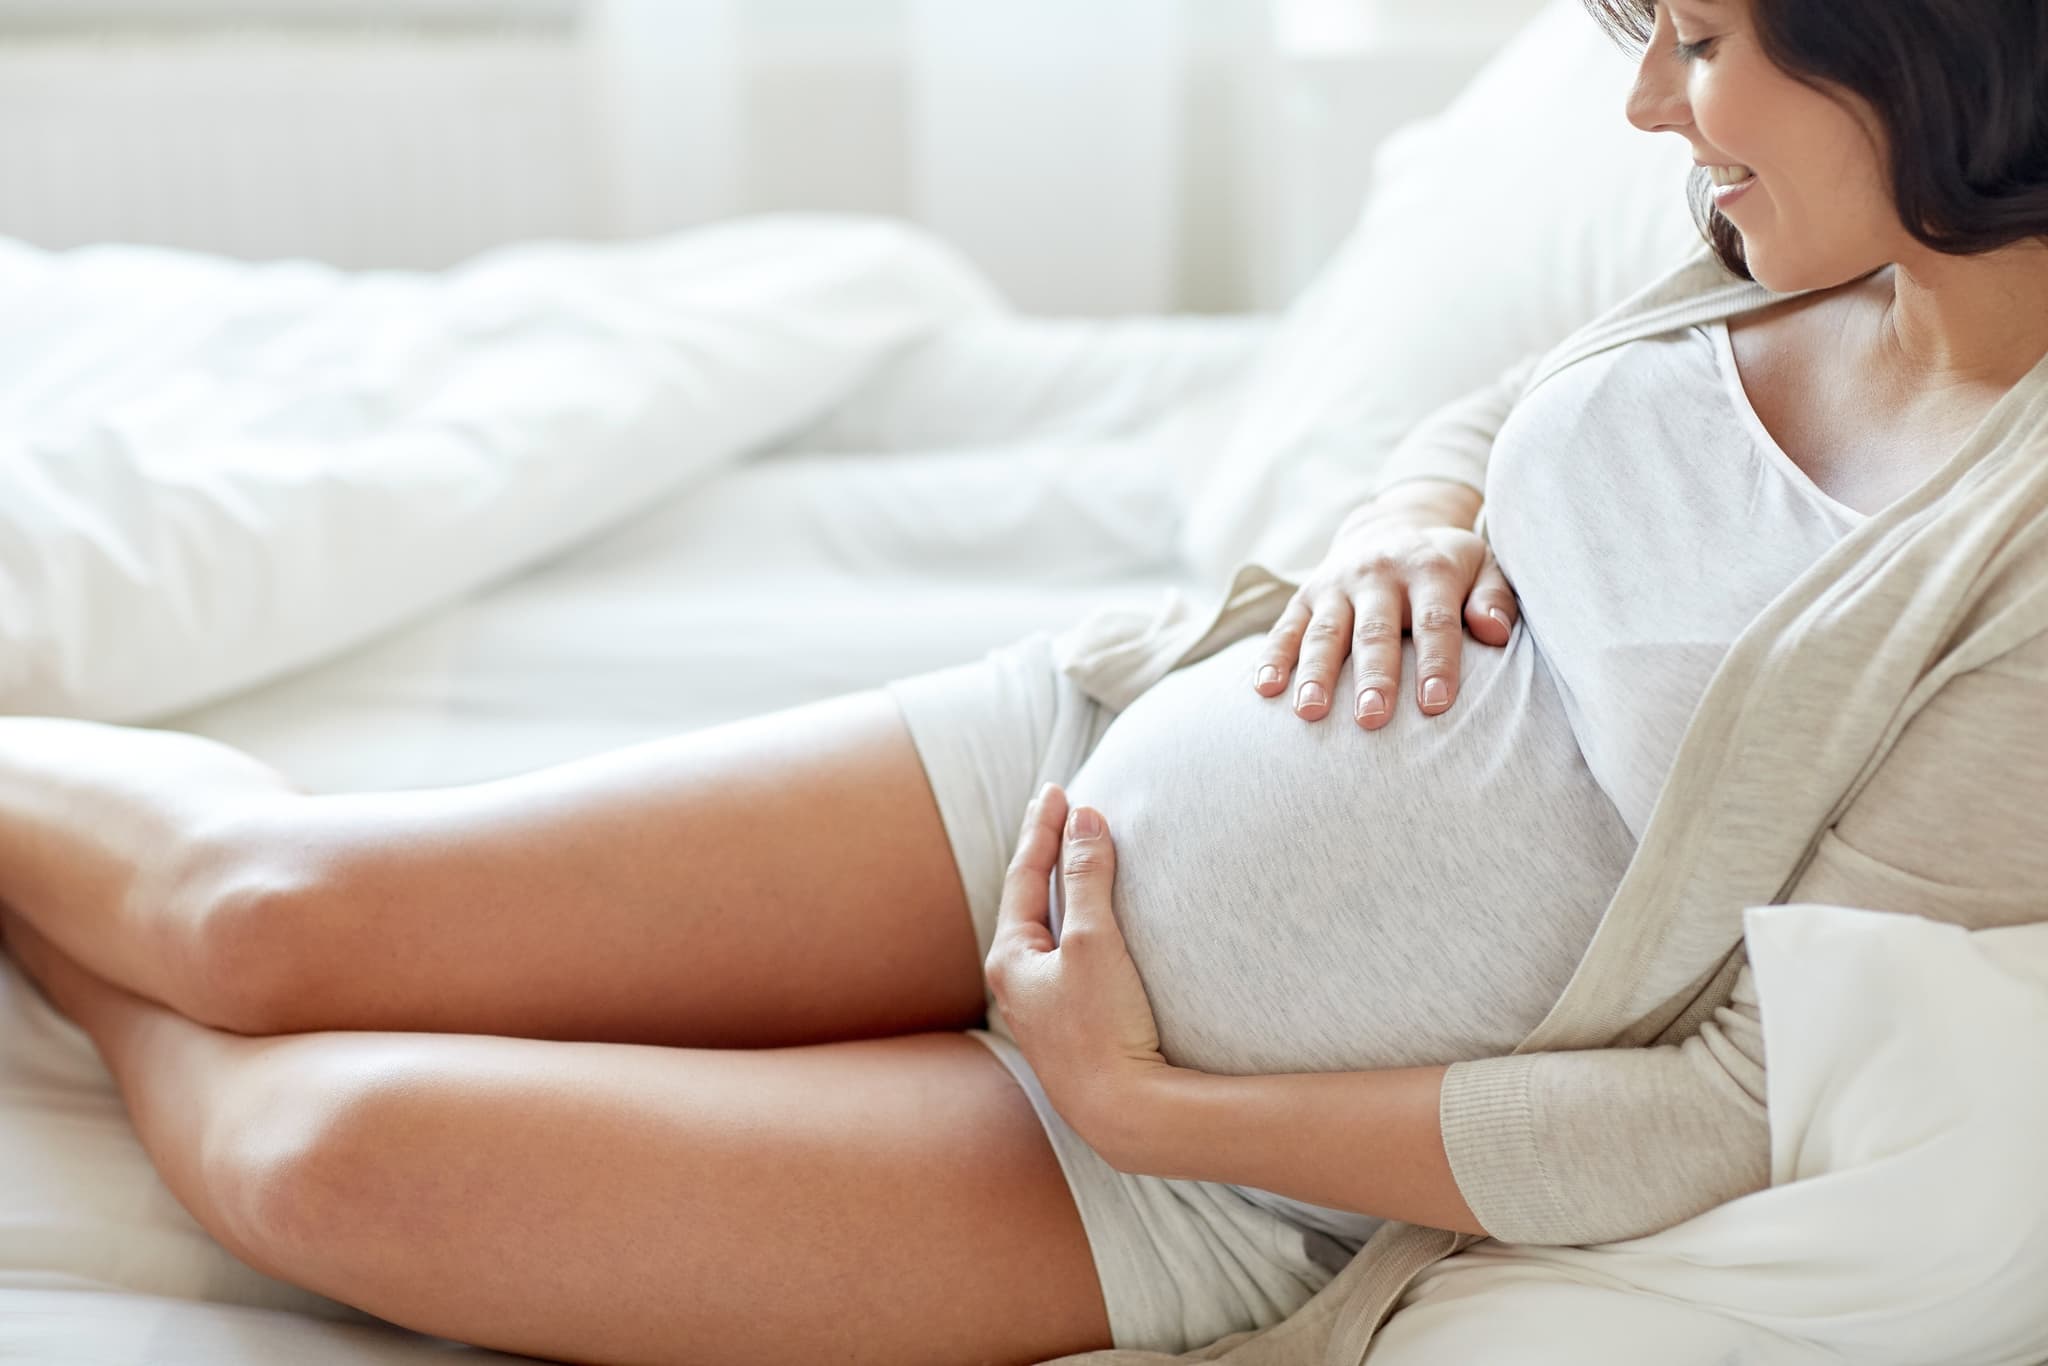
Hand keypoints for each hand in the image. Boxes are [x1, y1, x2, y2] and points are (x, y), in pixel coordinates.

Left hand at [983, 783, 1175, 1156]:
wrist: (1123, 1112)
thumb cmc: (1103, 1026)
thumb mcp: (1093, 940)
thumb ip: (1087, 876)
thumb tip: (1086, 819)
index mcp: (1009, 958)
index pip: (1025, 875)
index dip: (1044, 828)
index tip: (1059, 789)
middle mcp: (1016, 983)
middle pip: (1027, 900)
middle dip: (1043, 853)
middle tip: (1057, 809)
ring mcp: (1042, 1007)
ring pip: (1045, 929)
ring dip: (1059, 888)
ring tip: (1069, 856)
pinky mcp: (1070, 1026)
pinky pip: (1065, 955)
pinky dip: (1075, 923)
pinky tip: (1088, 927)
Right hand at [1253, 490, 1518, 727]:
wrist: (1389, 528)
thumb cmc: (1445, 566)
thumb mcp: (1483, 568)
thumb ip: (1494, 598)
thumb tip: (1495, 633)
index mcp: (1429, 569)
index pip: (1434, 621)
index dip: (1435, 662)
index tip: (1435, 705)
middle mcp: (1379, 573)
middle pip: (1375, 630)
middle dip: (1373, 676)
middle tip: (1371, 718)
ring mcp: (1336, 584)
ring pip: (1325, 632)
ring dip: (1316, 672)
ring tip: (1311, 711)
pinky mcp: (1305, 595)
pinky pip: (1286, 627)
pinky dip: (1273, 657)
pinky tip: (1265, 689)